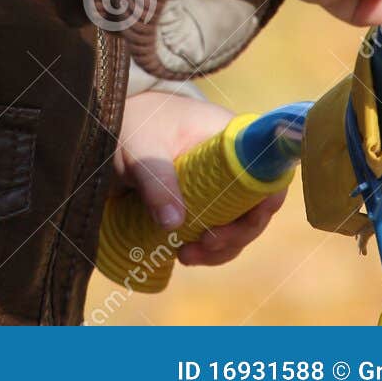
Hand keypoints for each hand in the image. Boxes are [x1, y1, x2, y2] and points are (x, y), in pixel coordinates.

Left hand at [111, 88, 285, 267]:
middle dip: (236, 235)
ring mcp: (220, 183)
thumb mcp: (140, 149)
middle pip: (256, 206)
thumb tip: (173, 223)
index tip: (240, 225)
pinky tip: (182, 253)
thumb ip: (155, 180)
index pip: (268, 171)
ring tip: (185, 256)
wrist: (113, 124)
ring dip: (220, 249)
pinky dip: (207, 248)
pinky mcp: (204, 201)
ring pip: (238, 224)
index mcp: (230, 138)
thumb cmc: (134, 125)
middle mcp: (233, 162)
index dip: (265, 202)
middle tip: (204, 245)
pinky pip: (219, 229)